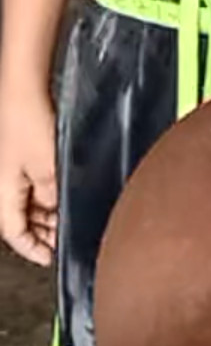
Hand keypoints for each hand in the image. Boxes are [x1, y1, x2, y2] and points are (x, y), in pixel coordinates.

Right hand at [0, 94, 57, 265]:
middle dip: (43, 232)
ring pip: (29, 202)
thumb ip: (55, 197)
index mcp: (3, 193)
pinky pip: (34, 183)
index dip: (33, 250)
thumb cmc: (28, 122)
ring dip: (48, 212)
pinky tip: (65, 191)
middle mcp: (4, 184)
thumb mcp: (49, 169)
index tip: (51, 258)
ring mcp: (13, 169)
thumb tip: (59, 212)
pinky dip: (48, 193)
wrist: (23, 88)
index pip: (14, 234)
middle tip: (65, 238)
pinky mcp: (22, 154)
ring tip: (69, 216)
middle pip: (21, 220)